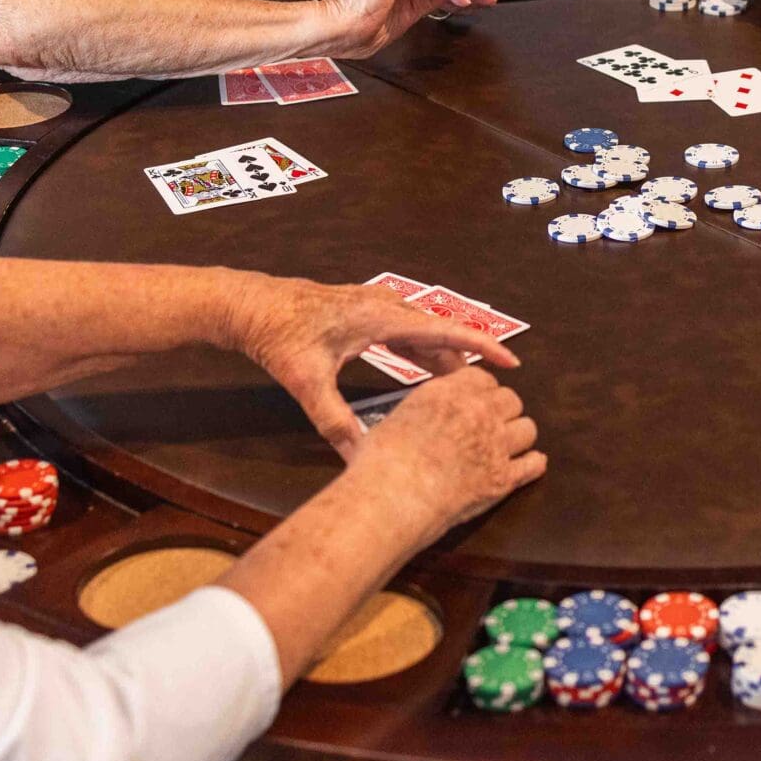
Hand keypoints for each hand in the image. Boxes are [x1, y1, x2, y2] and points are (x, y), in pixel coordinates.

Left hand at [235, 275, 521, 455]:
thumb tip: (357, 456)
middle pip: (438, 334)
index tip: (510, 362)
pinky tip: (423, 369)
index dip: (481, 347)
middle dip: (464, 362)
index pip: (444, 332)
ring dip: (440, 357)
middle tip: (485, 393)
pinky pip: (405, 330)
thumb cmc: (278, 335)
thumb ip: (333, 421)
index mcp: (381, 317)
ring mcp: (375, 304)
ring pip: (421, 332)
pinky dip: (419, 350)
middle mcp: (385, 305)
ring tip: (460, 387)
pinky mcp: (364, 309)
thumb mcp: (306, 382)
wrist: (250, 304)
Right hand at [352, 365, 546, 533]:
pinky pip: (533, 464)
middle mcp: (478, 412)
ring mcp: (495, 444)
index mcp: (449, 391)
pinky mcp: (503, 478)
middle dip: (502, 411)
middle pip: (510, 399)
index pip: (482, 378)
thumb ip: (420, 412)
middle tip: (491, 425)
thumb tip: (420, 420)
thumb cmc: (379, 464)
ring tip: (507, 446)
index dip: (481, 392)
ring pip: (527, 429)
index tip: (476, 402)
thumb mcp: (395, 420)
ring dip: (517, 437)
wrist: (390, 498)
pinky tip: (530, 465)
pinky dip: (533, 465)